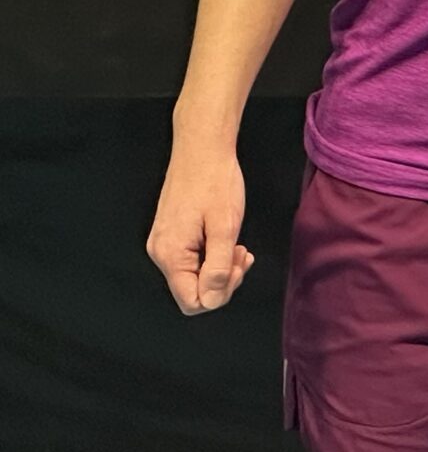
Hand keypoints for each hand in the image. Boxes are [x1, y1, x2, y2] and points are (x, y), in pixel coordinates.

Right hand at [146, 140, 253, 313]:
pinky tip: (228, 242)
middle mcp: (160, 254)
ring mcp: (164, 244)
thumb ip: (218, 266)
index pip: (192, 301)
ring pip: (194, 276)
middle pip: (193, 291)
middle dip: (223, 280)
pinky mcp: (171, 235)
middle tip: (242, 255)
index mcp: (170, 255)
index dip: (220, 293)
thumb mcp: (224, 226)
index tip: (237, 267)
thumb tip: (210, 299)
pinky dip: (213, 257)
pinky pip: (192, 260)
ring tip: (238, 247)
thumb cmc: (215, 182)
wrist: (202, 150)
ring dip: (220, 268)